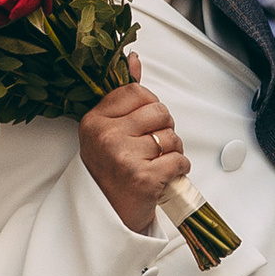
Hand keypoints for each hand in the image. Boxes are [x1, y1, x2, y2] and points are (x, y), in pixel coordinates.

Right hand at [79, 82, 188, 231]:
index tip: (145, 124)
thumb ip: (124, 97)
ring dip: (173, 151)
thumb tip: (134, 59)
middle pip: (159, 112)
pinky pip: (179, 160)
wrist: (109, 216)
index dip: (150, 106)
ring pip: (171, 137)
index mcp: (94, 121)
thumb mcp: (108, 130)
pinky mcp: (144, 178)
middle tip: (153, 147)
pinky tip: (166, 176)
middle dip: (164, 129)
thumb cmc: (111, 170)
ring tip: (157, 163)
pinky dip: (179, 169)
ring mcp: (124, 157)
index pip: (136, 91)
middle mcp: (106, 136)